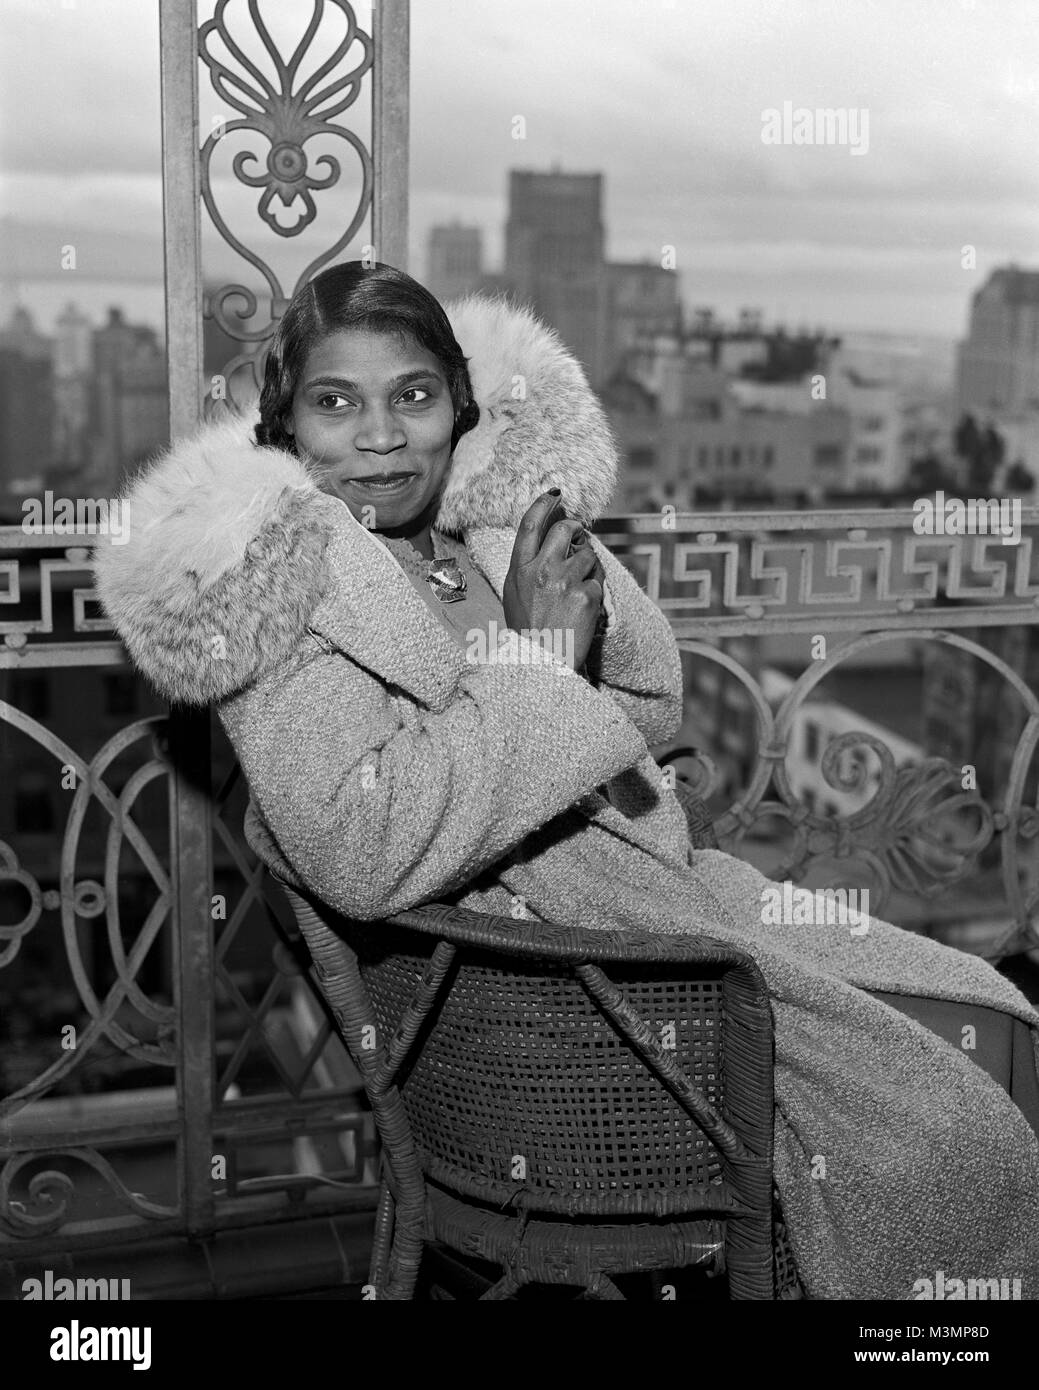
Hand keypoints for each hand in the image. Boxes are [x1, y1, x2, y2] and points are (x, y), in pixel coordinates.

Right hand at [503, 491, 604, 670]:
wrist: (541, 665)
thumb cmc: (527, 632)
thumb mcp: (514, 594)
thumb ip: (528, 566)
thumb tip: (550, 541)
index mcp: (519, 569)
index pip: (531, 524)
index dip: (544, 503)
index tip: (555, 494)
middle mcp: (541, 570)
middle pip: (566, 529)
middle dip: (576, 528)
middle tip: (579, 534)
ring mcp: (565, 582)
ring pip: (587, 555)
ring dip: (588, 566)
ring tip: (577, 589)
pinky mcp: (587, 596)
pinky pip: (598, 582)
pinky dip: (594, 592)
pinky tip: (583, 610)